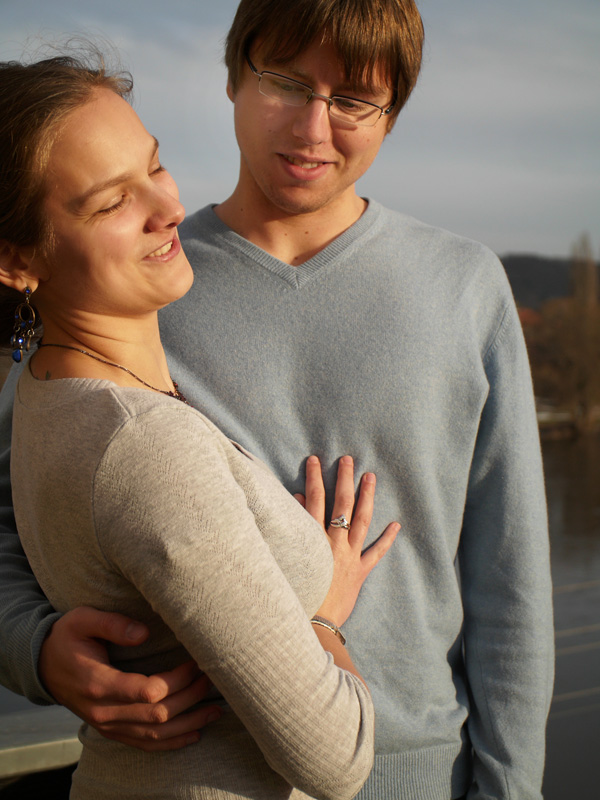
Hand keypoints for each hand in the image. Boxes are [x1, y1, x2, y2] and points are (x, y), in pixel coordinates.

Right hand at [39, 606, 221, 750]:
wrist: (43, 665)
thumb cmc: (67, 637)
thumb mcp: (82, 619)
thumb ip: (112, 623)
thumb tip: (144, 632)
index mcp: (98, 683)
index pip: (147, 691)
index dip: (177, 679)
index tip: (195, 661)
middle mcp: (103, 711)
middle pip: (157, 714)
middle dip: (190, 698)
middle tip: (212, 678)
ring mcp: (107, 725)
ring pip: (155, 735)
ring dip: (188, 724)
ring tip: (215, 709)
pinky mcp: (111, 731)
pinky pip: (144, 744)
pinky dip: (172, 742)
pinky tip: (194, 733)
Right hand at [298, 455, 399, 626]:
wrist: (311, 623)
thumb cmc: (294, 591)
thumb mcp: (288, 558)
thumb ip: (294, 530)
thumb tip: (299, 501)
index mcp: (313, 539)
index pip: (314, 500)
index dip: (314, 478)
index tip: (315, 460)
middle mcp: (333, 543)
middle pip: (341, 504)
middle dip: (344, 480)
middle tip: (348, 460)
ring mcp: (349, 557)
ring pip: (362, 521)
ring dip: (367, 497)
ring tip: (370, 477)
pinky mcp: (360, 573)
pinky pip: (376, 553)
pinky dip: (387, 539)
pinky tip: (396, 525)